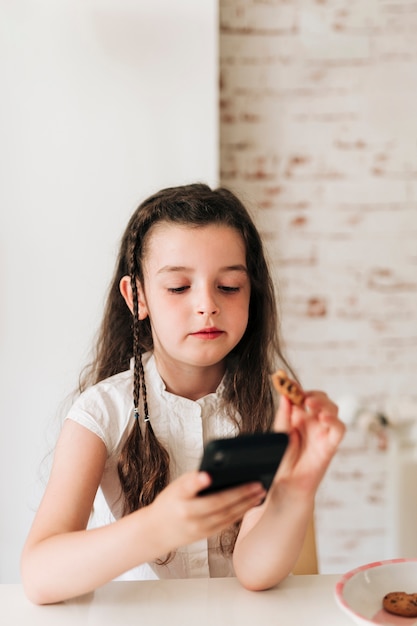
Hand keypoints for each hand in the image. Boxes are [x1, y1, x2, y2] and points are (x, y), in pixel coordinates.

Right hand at [148, 471, 265, 553]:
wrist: (156, 532)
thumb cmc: (169, 503)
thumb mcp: (175, 487)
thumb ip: (194, 480)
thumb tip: (216, 472)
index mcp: (178, 497)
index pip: (188, 487)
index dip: (197, 481)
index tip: (207, 475)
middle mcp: (187, 514)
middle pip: (217, 503)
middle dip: (240, 493)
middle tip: (257, 483)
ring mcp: (197, 527)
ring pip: (226, 515)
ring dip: (245, 504)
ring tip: (259, 493)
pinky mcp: (205, 535)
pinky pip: (226, 523)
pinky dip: (239, 513)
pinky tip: (250, 504)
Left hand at [271, 391, 344, 496]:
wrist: (285, 485)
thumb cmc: (282, 460)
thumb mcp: (279, 434)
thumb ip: (283, 416)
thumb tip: (285, 396)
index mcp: (298, 416)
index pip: (300, 396)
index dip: (294, 386)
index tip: (285, 379)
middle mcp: (312, 422)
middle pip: (320, 399)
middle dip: (313, 394)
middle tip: (302, 396)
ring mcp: (322, 432)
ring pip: (332, 409)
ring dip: (323, 403)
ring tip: (310, 403)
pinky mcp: (330, 445)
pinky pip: (338, 429)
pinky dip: (334, 421)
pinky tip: (324, 418)